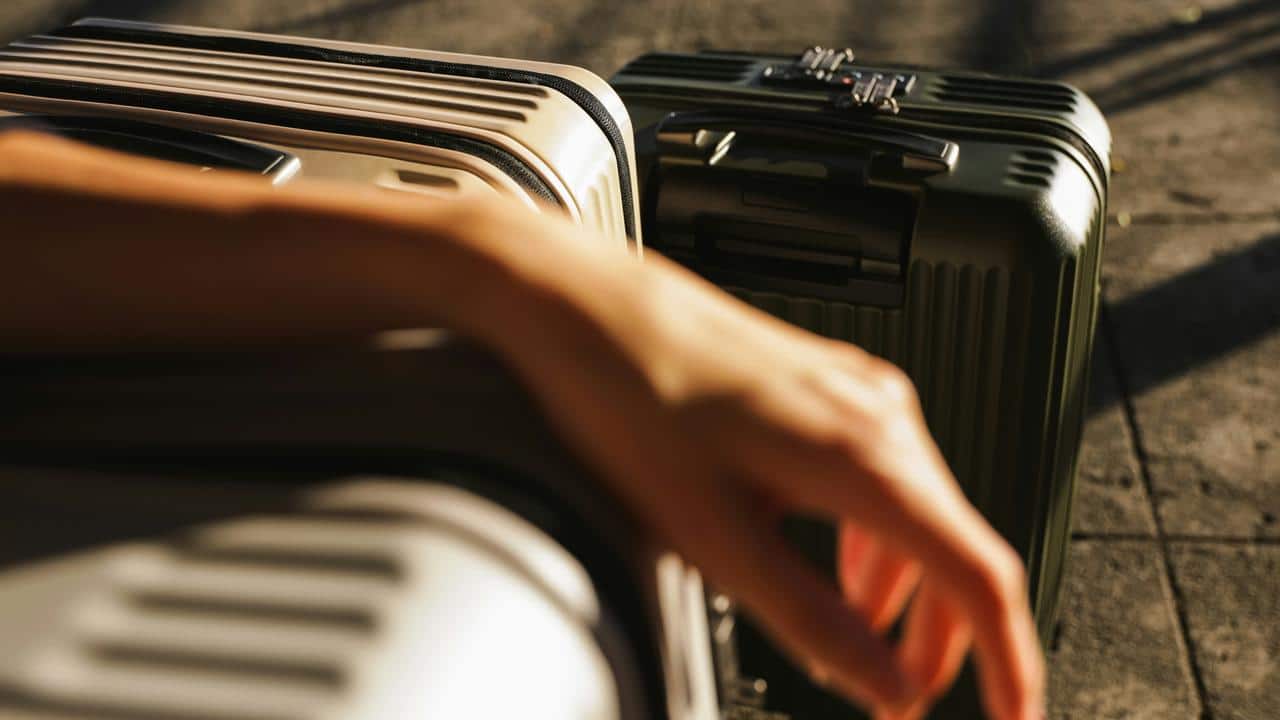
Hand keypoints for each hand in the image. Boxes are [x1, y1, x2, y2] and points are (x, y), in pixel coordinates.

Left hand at [467, 201, 1045, 719]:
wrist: (591, 310)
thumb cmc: (632, 399)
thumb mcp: (717, 538)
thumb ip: (811, 621)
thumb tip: (885, 684)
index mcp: (866, 455)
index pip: (979, 576)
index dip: (1008, 663)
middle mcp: (881, 416)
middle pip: (958, 548)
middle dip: (943, 640)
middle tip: (905, 703)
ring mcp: (858, 394)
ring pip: (921, 515)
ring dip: (906, 595)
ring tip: (868, 649)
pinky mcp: (829, 389)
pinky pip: (885, 479)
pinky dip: (875, 543)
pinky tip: (838, 569)